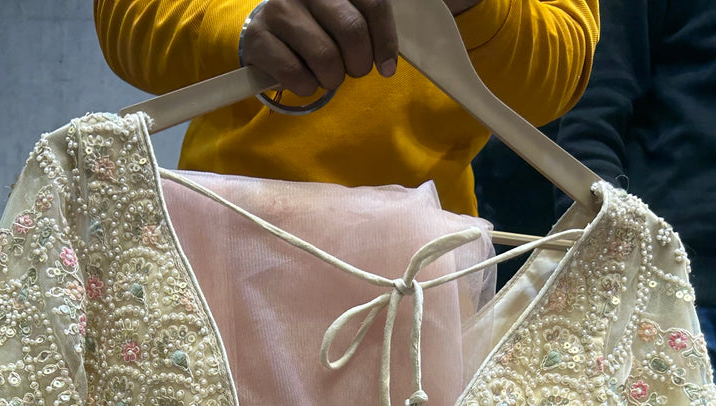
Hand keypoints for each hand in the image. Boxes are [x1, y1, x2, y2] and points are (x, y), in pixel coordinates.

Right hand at [240, 0, 483, 98]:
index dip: (385, 40)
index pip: (373, 4)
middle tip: (353, 70)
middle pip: (350, 30)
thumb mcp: (359, 9)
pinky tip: (305, 79)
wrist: (269, 31)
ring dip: (332, 77)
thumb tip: (458, 1)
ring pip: (323, 57)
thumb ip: (388, 11)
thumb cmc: (323, 21)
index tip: (387, 67)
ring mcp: (277, 9)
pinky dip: (306, 87)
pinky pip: (294, 74)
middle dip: (358, 63)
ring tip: (328, 74)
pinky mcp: (257, 38)